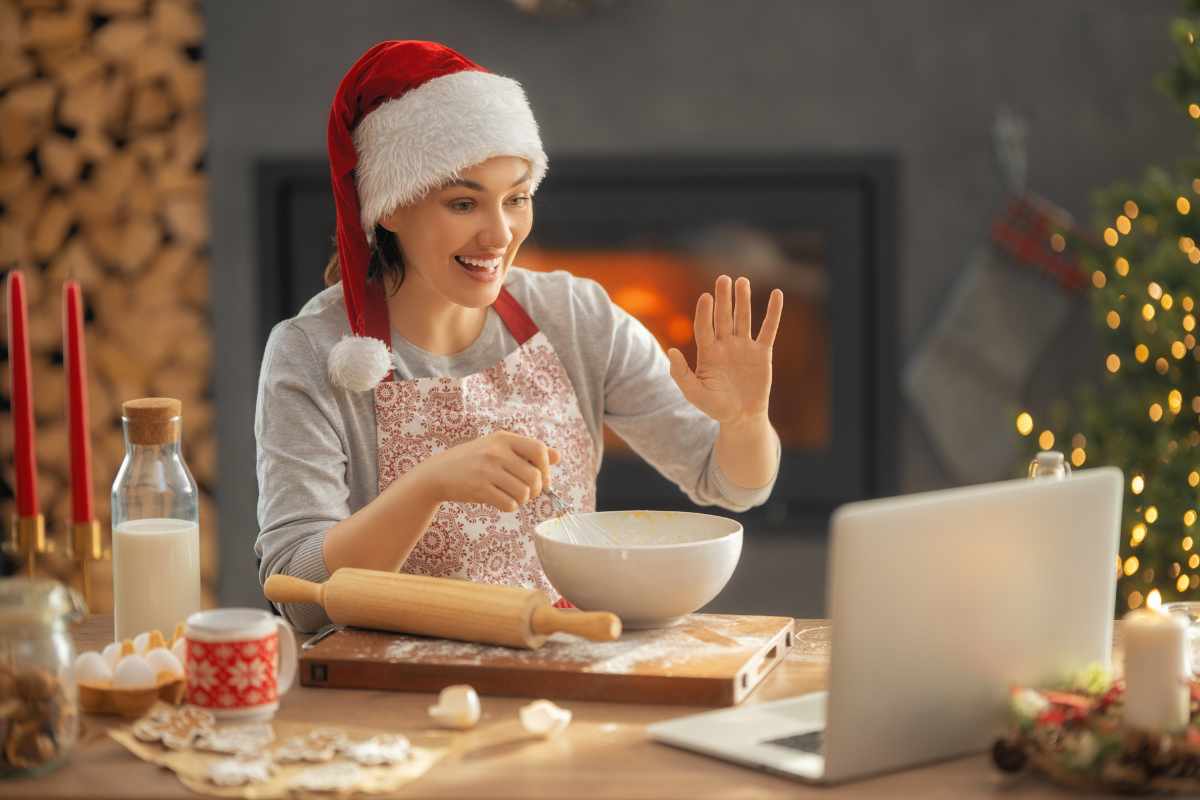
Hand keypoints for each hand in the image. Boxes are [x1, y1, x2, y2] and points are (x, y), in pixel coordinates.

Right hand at [415, 431, 559, 511]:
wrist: (438, 473)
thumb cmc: (473, 461)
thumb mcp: (498, 448)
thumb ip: (528, 452)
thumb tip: (558, 456)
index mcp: (504, 439)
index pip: (539, 450)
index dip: (546, 468)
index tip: (543, 479)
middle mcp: (496, 452)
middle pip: (535, 477)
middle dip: (536, 490)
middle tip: (527, 493)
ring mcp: (487, 470)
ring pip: (524, 493)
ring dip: (522, 500)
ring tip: (512, 496)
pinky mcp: (479, 489)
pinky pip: (509, 504)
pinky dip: (509, 507)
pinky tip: (500, 501)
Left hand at [667, 275, 783, 424]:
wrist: (741, 417)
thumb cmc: (715, 406)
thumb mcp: (695, 393)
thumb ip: (681, 374)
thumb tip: (671, 351)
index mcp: (708, 352)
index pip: (704, 327)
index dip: (704, 313)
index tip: (706, 297)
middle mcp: (725, 345)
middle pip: (723, 317)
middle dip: (723, 299)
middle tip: (723, 279)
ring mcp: (744, 347)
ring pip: (744, 319)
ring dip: (743, 300)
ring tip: (742, 282)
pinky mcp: (762, 353)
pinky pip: (768, 329)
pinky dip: (773, 313)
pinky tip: (776, 294)